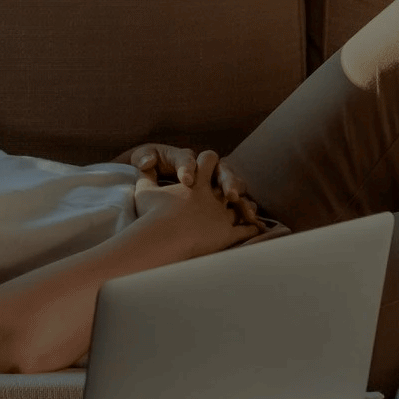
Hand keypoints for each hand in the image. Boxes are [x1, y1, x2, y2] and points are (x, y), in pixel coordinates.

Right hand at [129, 149, 263, 258]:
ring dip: (244, 207)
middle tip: (232, 190)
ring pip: (242, 206)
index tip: (209, 165)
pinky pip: (245, 230)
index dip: (209, 161)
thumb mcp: (144, 191)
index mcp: (197, 181)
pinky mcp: (226, 234)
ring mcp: (222, 215)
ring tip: (248, 211)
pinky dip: (251, 228)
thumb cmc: (151, 216)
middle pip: (231, 180)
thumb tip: (143, 165)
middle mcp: (213, 195)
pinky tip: (255, 229)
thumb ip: (146, 175)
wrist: (161, 239)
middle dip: (232, 183)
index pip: (209, 159)